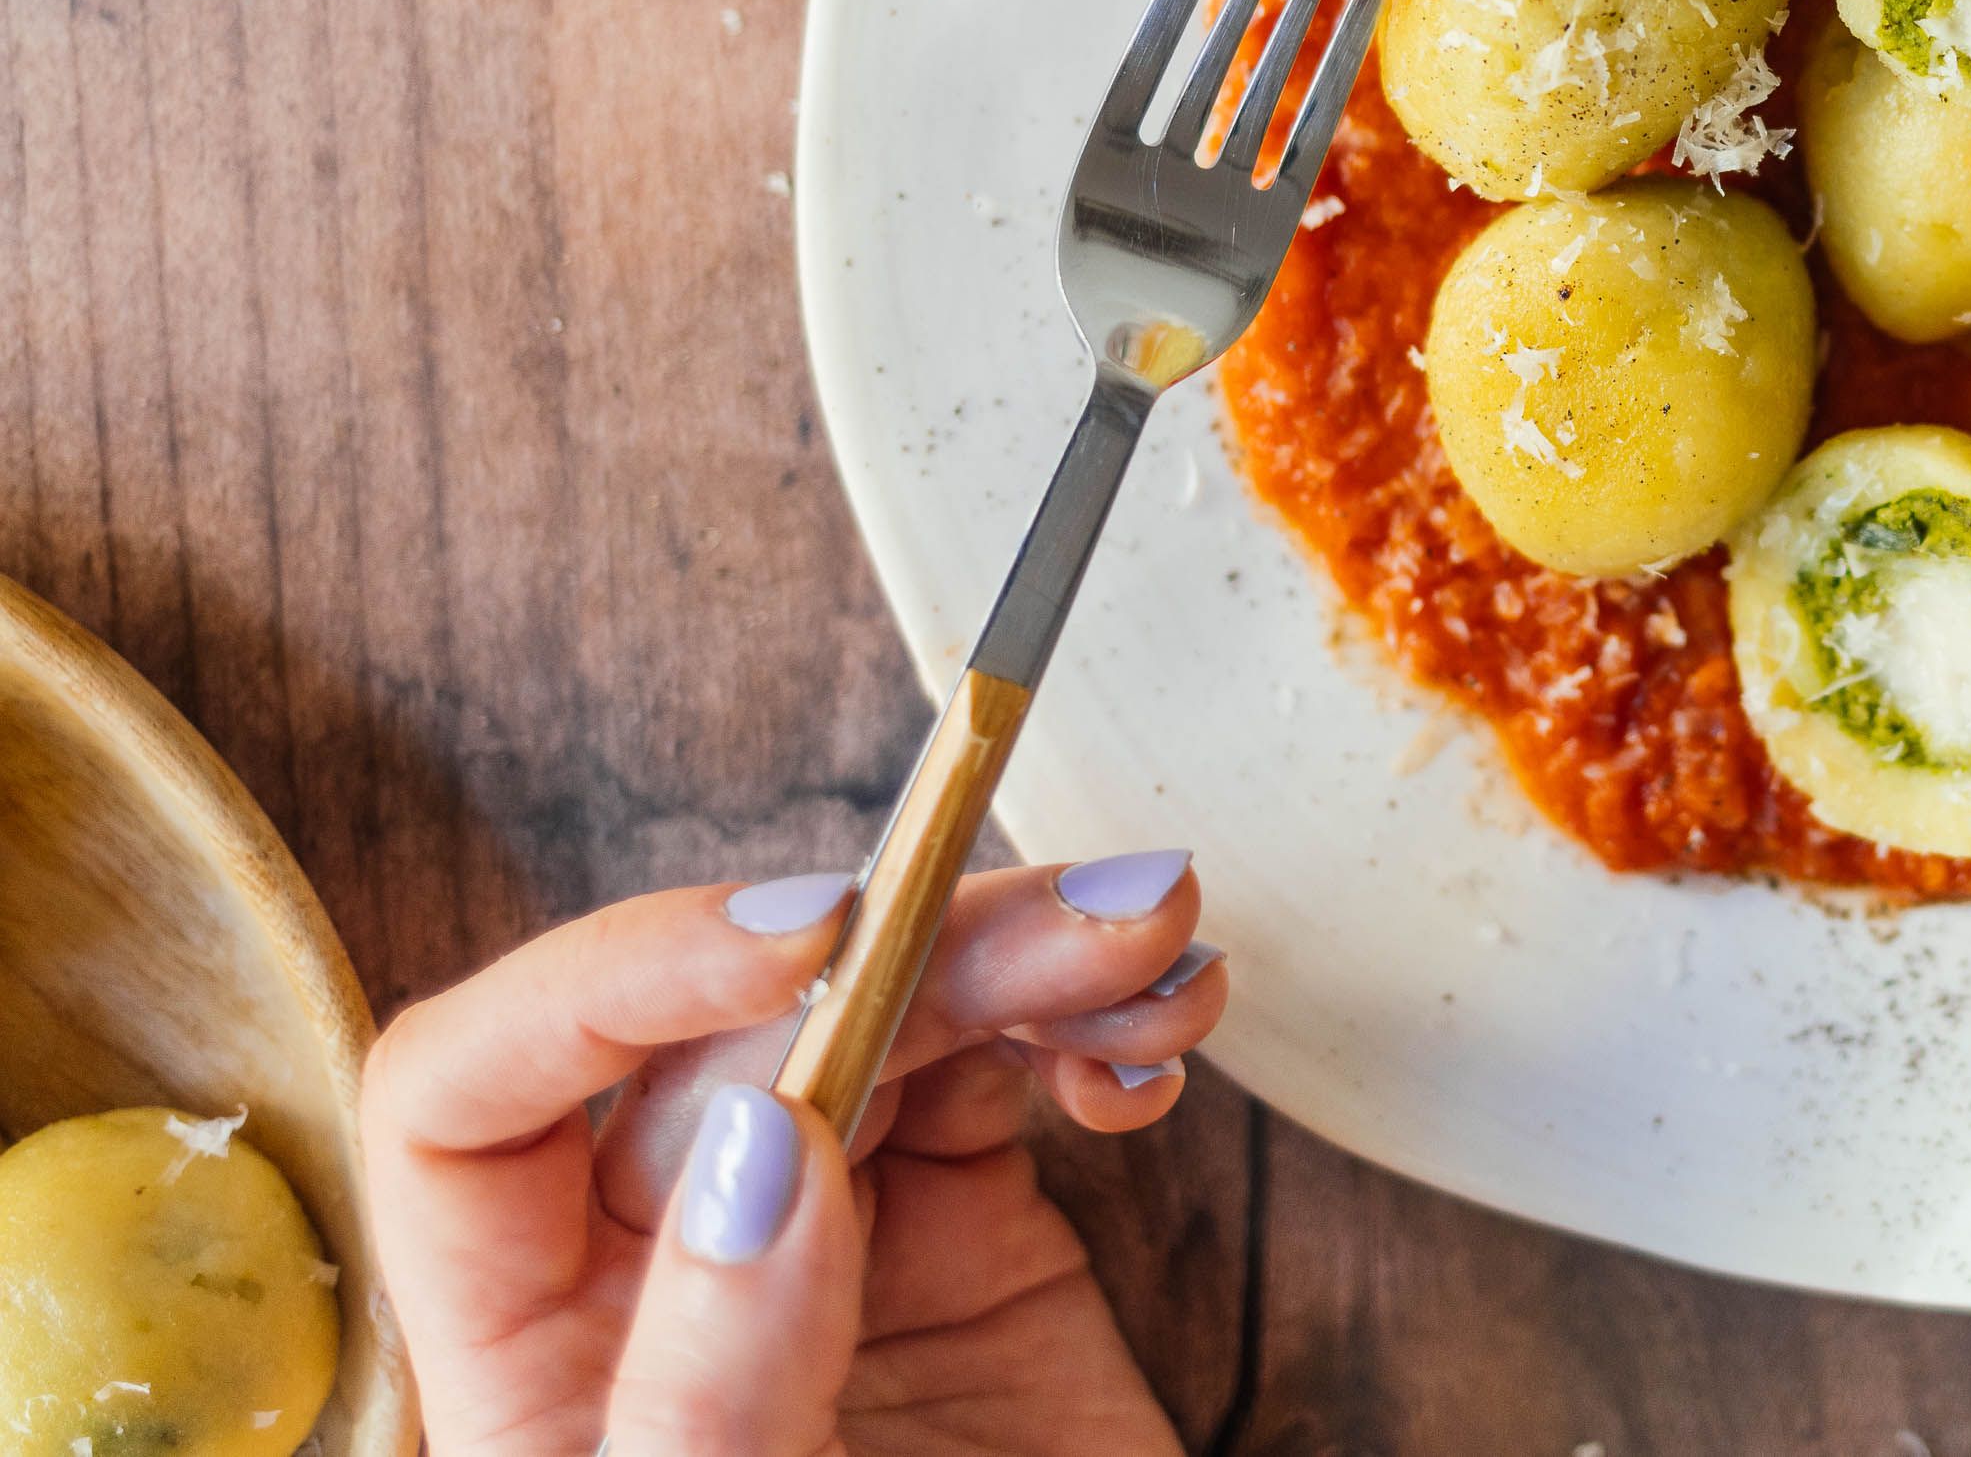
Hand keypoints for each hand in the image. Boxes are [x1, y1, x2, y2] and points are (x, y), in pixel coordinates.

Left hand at [362, 852, 1228, 1455]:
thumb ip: (717, 1381)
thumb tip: (767, 1148)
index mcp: (523, 1361)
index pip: (474, 1100)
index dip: (611, 984)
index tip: (801, 942)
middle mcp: (656, 1280)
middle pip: (736, 1035)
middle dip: (914, 951)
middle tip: (1076, 929)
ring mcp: (824, 1252)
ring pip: (893, 1026)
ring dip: (1035, 960)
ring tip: (1156, 956)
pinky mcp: (971, 1249)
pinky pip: (1013, 1078)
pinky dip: (1092, 1032)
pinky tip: (1152, 1055)